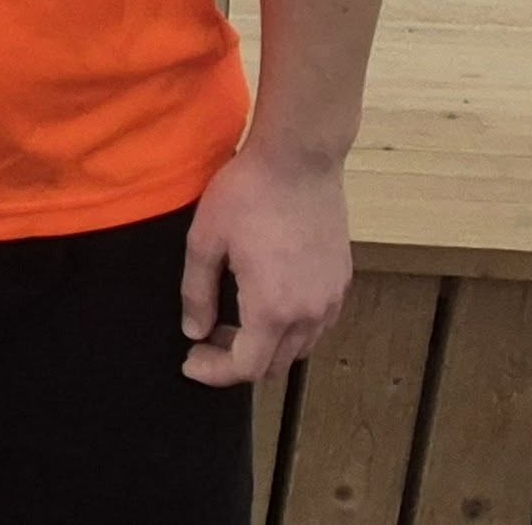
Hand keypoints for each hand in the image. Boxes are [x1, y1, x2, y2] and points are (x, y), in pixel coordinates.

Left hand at [180, 148, 350, 386]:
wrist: (299, 159)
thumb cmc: (247, 193)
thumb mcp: (205, 240)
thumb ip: (197, 292)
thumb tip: (195, 331)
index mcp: (272, 308)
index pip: (246, 368)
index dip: (214, 372)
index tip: (190, 363)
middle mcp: (309, 313)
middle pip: (274, 365)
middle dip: (237, 360)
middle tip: (207, 337)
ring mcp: (331, 298)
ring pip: (298, 347)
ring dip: (265, 345)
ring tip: (233, 318)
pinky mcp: (341, 280)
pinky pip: (317, 324)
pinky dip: (290, 328)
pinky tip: (266, 300)